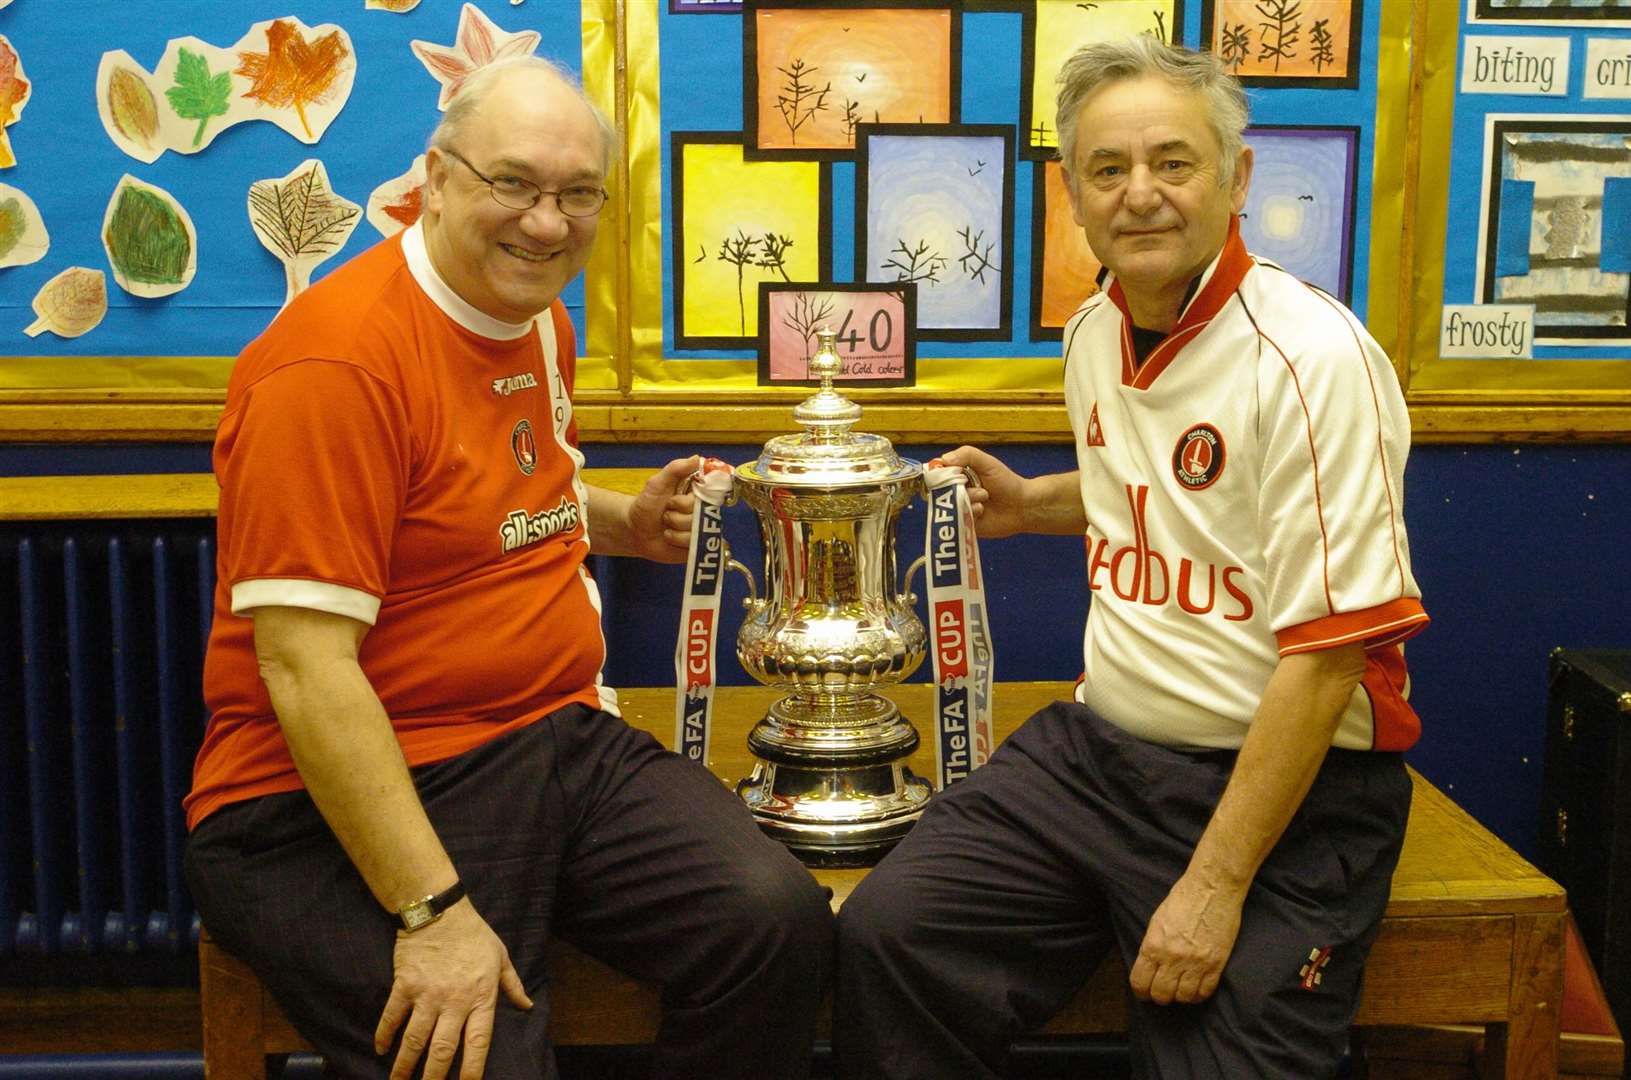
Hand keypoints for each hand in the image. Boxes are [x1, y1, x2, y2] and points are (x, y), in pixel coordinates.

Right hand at [374, 900, 532, 1079]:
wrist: (439, 911)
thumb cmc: (474, 935)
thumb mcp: (501, 957)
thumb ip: (512, 985)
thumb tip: (527, 1006)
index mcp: (481, 997)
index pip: (478, 1042)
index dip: (473, 1069)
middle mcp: (454, 1001)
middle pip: (443, 1049)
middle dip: (434, 1077)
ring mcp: (427, 995)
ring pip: (415, 1039)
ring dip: (405, 1065)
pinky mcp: (404, 985)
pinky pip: (392, 1016)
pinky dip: (384, 1035)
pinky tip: (381, 1050)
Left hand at [626, 456, 700, 563]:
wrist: (635, 530)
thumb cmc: (647, 504)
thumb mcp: (658, 483)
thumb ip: (676, 469)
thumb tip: (698, 458)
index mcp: (697, 494)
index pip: (707, 496)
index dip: (687, 501)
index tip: (673, 500)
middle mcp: (703, 511)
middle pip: (701, 516)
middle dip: (677, 516)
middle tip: (665, 513)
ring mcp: (702, 530)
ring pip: (697, 532)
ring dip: (675, 530)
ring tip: (666, 527)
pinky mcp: (697, 546)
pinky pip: (695, 545)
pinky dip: (677, 541)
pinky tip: (669, 537)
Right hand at [936, 446, 1027, 538]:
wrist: (1022, 506)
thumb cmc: (1006, 482)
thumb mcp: (988, 463)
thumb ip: (966, 454)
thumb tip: (943, 459)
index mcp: (958, 474)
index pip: (937, 473)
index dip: (938, 475)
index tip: (947, 475)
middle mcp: (955, 491)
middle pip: (939, 490)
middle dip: (957, 488)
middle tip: (977, 486)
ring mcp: (959, 508)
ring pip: (948, 505)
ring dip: (967, 499)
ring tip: (984, 498)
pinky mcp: (963, 523)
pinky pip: (956, 520)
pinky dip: (969, 512)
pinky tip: (982, 510)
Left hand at [1128, 872, 1243, 1005]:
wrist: (1212, 888)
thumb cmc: (1183, 899)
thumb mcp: (1157, 921)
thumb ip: (1152, 946)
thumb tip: (1149, 967)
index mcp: (1153, 945)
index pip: (1140, 982)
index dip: (1141, 992)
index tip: (1144, 993)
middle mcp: (1172, 958)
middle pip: (1161, 994)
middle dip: (1159, 996)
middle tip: (1163, 991)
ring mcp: (1195, 963)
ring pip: (1183, 997)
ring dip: (1180, 996)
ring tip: (1180, 988)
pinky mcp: (1216, 964)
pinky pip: (1205, 992)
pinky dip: (1198, 995)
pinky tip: (1196, 987)